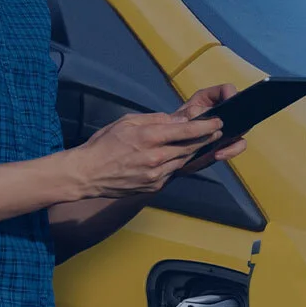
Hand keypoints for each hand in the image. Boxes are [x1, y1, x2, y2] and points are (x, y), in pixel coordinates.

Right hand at [67, 102, 222, 198]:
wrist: (88, 174)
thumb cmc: (104, 144)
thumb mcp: (127, 121)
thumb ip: (154, 119)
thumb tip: (176, 119)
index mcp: (150, 137)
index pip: (187, 131)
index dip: (206, 127)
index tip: (218, 123)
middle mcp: (156, 157)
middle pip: (190, 147)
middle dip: (205, 139)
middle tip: (216, 132)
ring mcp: (156, 175)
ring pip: (182, 161)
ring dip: (193, 151)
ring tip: (200, 143)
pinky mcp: (153, 186)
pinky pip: (171, 173)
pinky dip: (176, 164)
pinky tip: (177, 157)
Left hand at [174, 84, 248, 173]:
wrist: (169, 151)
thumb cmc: (171, 129)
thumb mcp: (177, 119)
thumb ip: (188, 114)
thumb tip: (201, 113)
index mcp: (208, 99)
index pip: (226, 90)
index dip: (230, 94)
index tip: (229, 102)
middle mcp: (220, 112)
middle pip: (239, 109)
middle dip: (237, 120)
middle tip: (226, 130)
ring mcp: (225, 128)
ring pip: (242, 129)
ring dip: (233, 140)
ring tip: (219, 151)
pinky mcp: (226, 143)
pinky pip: (237, 145)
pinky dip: (230, 151)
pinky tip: (217, 155)